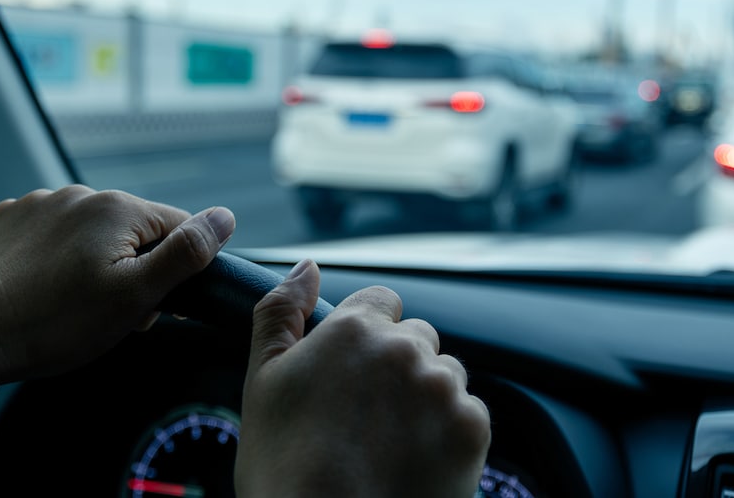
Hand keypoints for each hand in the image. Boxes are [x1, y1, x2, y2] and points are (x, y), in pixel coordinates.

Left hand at [0, 185, 235, 415]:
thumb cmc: (59, 326)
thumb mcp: (137, 296)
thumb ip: (186, 253)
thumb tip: (225, 216)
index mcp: (117, 207)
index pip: (178, 228)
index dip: (175, 271)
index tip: (151, 305)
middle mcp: (78, 194)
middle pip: (133, 230)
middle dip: (133, 267)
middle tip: (111, 313)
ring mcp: (37, 203)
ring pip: (91, 231)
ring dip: (94, 260)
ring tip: (72, 304)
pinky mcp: (6, 220)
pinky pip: (50, 232)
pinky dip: (55, 256)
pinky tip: (43, 287)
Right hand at [235, 259, 490, 497]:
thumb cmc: (284, 466)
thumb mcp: (262, 380)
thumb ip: (281, 312)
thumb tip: (307, 266)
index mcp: (355, 328)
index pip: (383, 302)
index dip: (367, 337)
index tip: (354, 376)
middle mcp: (406, 348)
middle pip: (418, 339)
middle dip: (399, 368)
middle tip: (368, 419)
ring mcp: (443, 388)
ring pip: (445, 376)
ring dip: (427, 399)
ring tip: (390, 444)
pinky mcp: (472, 428)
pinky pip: (469, 414)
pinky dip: (449, 434)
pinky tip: (414, 461)